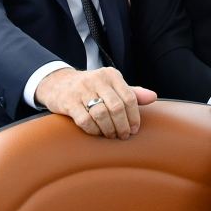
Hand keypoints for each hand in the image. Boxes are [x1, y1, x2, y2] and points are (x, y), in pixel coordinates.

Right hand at [34, 67, 156, 138]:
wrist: (57, 83)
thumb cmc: (91, 88)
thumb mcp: (112, 86)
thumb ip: (132, 92)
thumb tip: (153, 97)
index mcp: (111, 75)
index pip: (130, 98)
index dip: (134, 117)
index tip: (134, 129)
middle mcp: (97, 80)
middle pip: (117, 107)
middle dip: (123, 125)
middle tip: (124, 136)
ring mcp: (81, 90)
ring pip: (102, 114)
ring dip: (109, 129)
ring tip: (112, 136)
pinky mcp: (68, 102)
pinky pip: (85, 120)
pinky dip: (94, 130)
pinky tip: (97, 133)